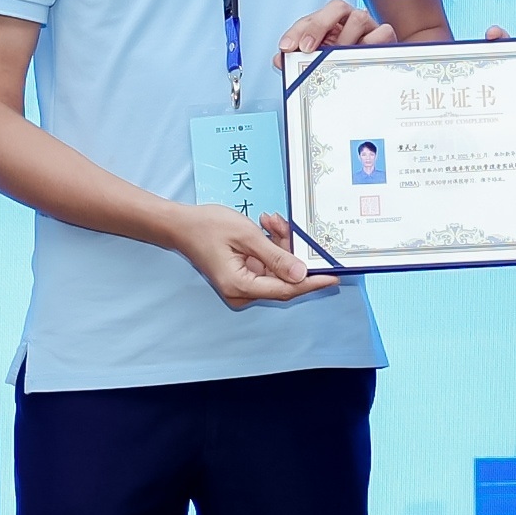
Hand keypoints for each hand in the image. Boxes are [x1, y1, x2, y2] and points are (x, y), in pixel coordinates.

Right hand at [175, 204, 337, 306]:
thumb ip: (275, 256)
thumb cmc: (207, 227)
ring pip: (276, 269)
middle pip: (283, 279)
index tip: (334, 275)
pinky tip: (266, 227)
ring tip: (271, 222)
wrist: (181, 226)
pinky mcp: (243, 277)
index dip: (313, 282)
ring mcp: (242, 286)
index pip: (286, 289)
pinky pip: (266, 264)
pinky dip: (270, 247)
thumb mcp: (246, 236)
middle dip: (291, 252)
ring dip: (279, 245)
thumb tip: (301, 274)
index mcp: (240, 286)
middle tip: (288, 227)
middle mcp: (242, 292)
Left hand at [280, 0, 395, 57]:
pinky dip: (372, 43)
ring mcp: (369, 26)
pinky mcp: (386, 36)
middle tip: (307, 49)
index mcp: (330, 23)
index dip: (297, 31)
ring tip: (338, 59)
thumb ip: (298, 60)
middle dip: (317, 26)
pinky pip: (383, 31)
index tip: (286, 47)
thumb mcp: (320, 61)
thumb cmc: (347, 62)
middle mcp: (349, 19)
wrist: (380, 67)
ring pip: (359, 17)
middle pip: (336, 7)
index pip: (311, 19)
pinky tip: (362, 58)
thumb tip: (278, 60)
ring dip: (345, 39)